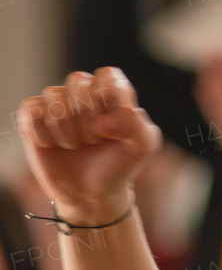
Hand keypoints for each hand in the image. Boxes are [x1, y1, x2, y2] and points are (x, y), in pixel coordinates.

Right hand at [17, 68, 161, 225]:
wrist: (91, 193)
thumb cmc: (118, 165)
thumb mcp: (142, 147)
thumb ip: (136, 125)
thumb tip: (102, 122)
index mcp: (113, 91)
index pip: (107, 76)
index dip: (109, 102)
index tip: (114, 127)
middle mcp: (83, 91)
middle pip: (78, 85)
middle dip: (89, 121)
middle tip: (95, 141)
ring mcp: (56, 102)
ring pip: (54, 98)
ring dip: (68, 132)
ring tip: (76, 145)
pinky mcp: (33, 115)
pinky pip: (32, 111)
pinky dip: (45, 135)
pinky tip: (55, 145)